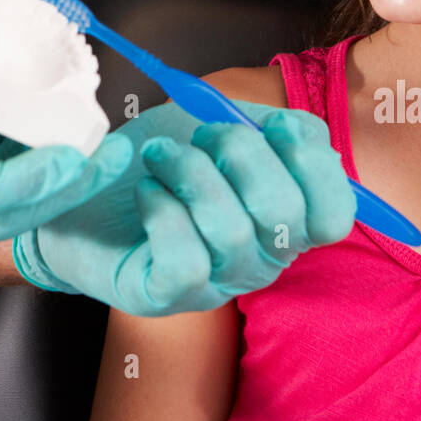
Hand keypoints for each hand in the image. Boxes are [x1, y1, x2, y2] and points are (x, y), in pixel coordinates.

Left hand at [12, 99, 356, 314]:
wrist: (86, 190)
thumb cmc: (163, 156)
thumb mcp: (221, 124)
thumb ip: (267, 125)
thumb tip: (296, 130)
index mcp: (285, 218)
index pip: (334, 214)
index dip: (313, 164)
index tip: (273, 124)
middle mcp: (261, 259)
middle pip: (284, 214)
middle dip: (243, 154)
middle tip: (202, 132)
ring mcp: (216, 283)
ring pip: (232, 232)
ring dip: (191, 173)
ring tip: (158, 154)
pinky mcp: (166, 297)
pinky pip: (185, 261)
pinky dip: (163, 212)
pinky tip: (146, 190)